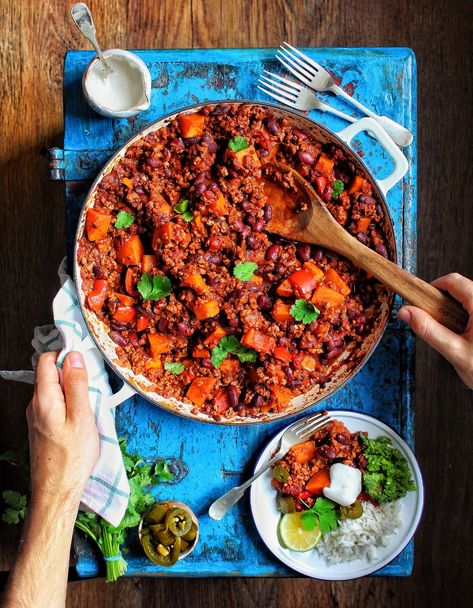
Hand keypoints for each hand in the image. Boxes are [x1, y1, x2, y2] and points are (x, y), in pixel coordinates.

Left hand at [26, 351, 99, 509]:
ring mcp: (36, 417)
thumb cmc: (71, 458)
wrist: (56, 492)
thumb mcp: (81, 416)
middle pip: (48, 374)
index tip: (84, 359)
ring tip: (90, 403)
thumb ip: (76, 384)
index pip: (46, 360)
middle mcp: (35, 405)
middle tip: (92, 382)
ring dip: (70, 388)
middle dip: (70, 371)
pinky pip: (53, 405)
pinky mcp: (42, 428)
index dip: (65, 354)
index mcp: (43, 398)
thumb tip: (74, 356)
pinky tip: (82, 416)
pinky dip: (67, 403)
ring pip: (52, 390)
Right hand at [398, 273, 472, 388]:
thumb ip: (428, 330)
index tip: (421, 301)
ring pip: (470, 300)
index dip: (434, 287)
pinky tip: (466, 339)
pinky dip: (467, 320)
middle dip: (444, 303)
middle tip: (437, 324)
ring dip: (456, 313)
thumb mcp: (454, 351)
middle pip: (462, 288)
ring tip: (454, 336)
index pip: (454, 281)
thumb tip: (406, 312)